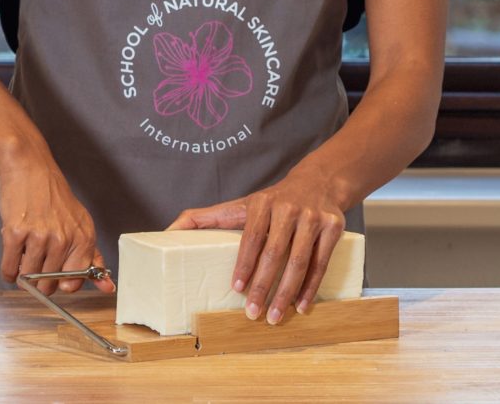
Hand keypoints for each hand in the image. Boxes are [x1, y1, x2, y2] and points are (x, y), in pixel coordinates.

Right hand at [0, 157, 114, 294]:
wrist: (30, 169)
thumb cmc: (54, 198)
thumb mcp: (81, 224)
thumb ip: (92, 257)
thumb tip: (107, 287)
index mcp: (83, 238)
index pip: (74, 281)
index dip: (62, 284)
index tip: (57, 277)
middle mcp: (64, 239)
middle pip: (48, 284)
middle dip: (39, 280)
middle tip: (37, 262)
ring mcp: (40, 237)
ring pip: (28, 279)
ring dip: (23, 274)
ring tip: (25, 255)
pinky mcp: (16, 233)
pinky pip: (9, 269)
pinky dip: (8, 270)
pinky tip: (13, 257)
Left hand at [167, 163, 345, 324]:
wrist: (318, 183)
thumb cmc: (271, 202)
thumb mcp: (238, 205)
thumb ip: (202, 218)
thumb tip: (166, 233)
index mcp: (262, 203)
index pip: (251, 236)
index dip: (245, 264)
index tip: (237, 289)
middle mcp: (289, 208)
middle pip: (275, 253)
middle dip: (264, 286)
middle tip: (253, 314)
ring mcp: (313, 218)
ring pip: (300, 261)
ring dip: (287, 293)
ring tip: (274, 316)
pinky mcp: (333, 227)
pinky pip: (321, 263)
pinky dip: (311, 288)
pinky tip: (301, 306)